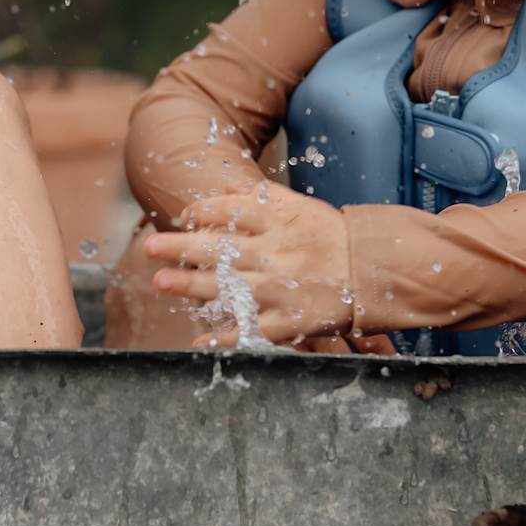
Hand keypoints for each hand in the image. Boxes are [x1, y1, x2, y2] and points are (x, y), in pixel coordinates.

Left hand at [144, 179, 355, 348]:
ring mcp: (281, 289)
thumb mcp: (302, 207)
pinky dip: (226, 338)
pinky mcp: (290, 321)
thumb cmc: (335, 236)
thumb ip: (263, 195)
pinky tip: (200, 340)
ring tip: (161, 283)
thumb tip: (227, 184)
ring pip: (229, 289)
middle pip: (221, 249)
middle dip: (181, 248)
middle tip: (150, 247)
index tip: (184, 215)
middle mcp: (276, 254)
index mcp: (280, 223)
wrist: (375, 273)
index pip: (233, 211)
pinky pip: (253, 330)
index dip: (204, 211)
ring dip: (192, 287)